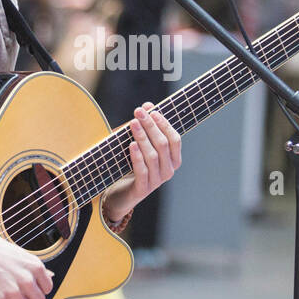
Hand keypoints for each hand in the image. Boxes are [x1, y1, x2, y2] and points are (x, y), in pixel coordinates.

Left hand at [103, 102, 181, 222]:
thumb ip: (146, 126)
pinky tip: (132, 144)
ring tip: (133, 124)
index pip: (175, 139)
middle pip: (162, 144)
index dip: (164, 124)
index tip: (152, 111)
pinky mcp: (143, 189)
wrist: (123, 193)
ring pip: (152, 156)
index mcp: (173, 160)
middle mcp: (168, 171)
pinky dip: (137, 156)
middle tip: (138, 112)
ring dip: (142, 137)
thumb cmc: (134, 164)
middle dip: (150, 126)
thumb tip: (148, 105)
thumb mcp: (141, 144)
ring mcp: (157, 181)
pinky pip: (142, 171)